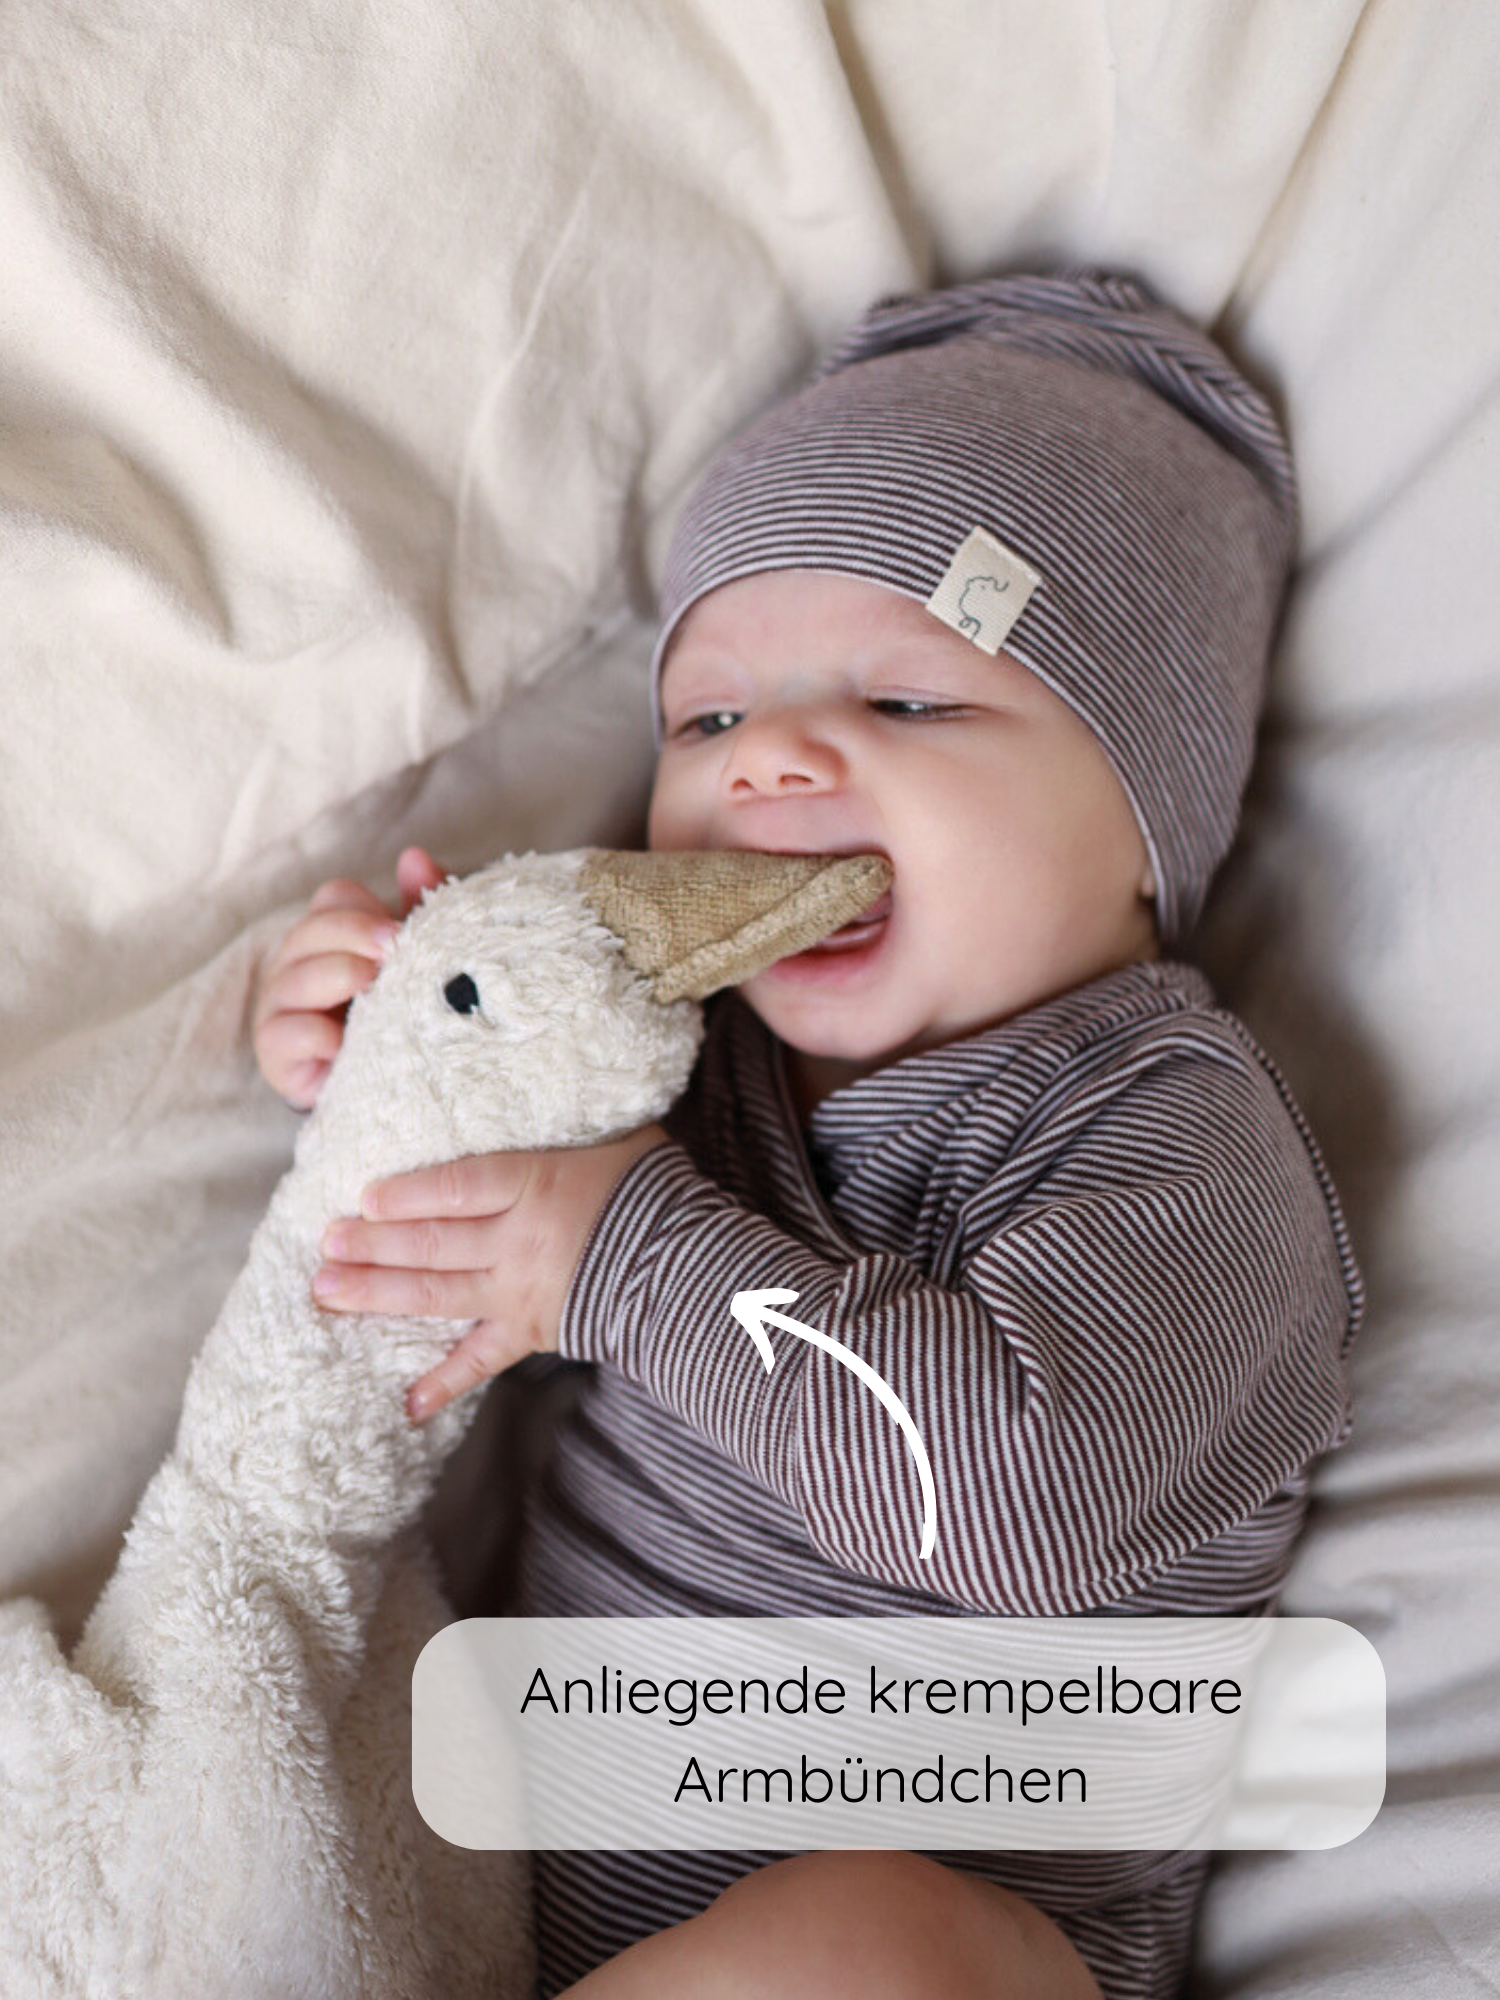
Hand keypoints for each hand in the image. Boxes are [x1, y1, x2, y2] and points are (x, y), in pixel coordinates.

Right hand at [253, 847, 446, 1107]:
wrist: (386, 1086)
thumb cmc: (396, 1012)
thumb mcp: (415, 957)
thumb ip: (420, 907)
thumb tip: (415, 857)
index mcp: (331, 935)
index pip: (333, 899)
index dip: (362, 909)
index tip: (400, 930)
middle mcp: (297, 963)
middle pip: (310, 931)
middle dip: (353, 934)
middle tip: (395, 948)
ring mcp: (281, 1007)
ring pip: (293, 979)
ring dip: (336, 976)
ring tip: (372, 986)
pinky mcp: (278, 1054)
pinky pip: (282, 1035)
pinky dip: (313, 1035)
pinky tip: (344, 1042)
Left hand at [311, 1124, 672, 1421]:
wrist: (696, 1266)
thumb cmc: (656, 1189)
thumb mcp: (620, 1136)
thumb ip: (570, 1120)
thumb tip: (556, 1065)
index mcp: (534, 1186)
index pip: (457, 1187)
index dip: (408, 1192)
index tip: (364, 1194)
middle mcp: (516, 1241)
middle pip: (431, 1242)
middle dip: (372, 1243)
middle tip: (324, 1243)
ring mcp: (518, 1292)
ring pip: (436, 1294)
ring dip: (377, 1294)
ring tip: (327, 1293)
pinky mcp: (529, 1333)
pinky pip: (479, 1362)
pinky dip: (442, 1383)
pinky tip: (405, 1402)